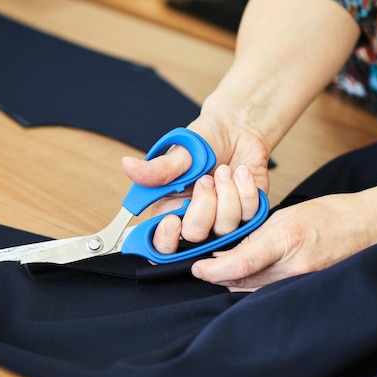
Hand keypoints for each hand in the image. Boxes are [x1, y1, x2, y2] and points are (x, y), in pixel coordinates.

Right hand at [122, 114, 271, 245]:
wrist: (237, 131)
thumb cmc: (204, 142)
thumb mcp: (179, 154)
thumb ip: (157, 168)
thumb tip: (127, 165)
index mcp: (169, 211)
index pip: (160, 246)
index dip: (165, 240)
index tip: (173, 220)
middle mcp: (195, 222)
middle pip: (195, 237)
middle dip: (203, 206)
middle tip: (205, 179)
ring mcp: (222, 223)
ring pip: (226, 228)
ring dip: (227, 192)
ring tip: (223, 170)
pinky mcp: (247, 216)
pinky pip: (249, 215)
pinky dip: (246, 189)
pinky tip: (240, 174)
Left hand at [191, 193, 376, 290]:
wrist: (368, 227)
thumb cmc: (328, 213)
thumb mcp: (285, 215)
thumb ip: (255, 235)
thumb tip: (227, 252)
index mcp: (286, 241)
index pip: (239, 265)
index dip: (212, 271)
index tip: (196, 269)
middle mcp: (293, 269)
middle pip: (241, 283)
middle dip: (218, 277)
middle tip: (204, 268)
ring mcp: (301, 284)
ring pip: (252, 292)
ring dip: (233, 283)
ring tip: (222, 269)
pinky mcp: (305, 291)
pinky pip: (269, 294)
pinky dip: (252, 287)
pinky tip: (246, 276)